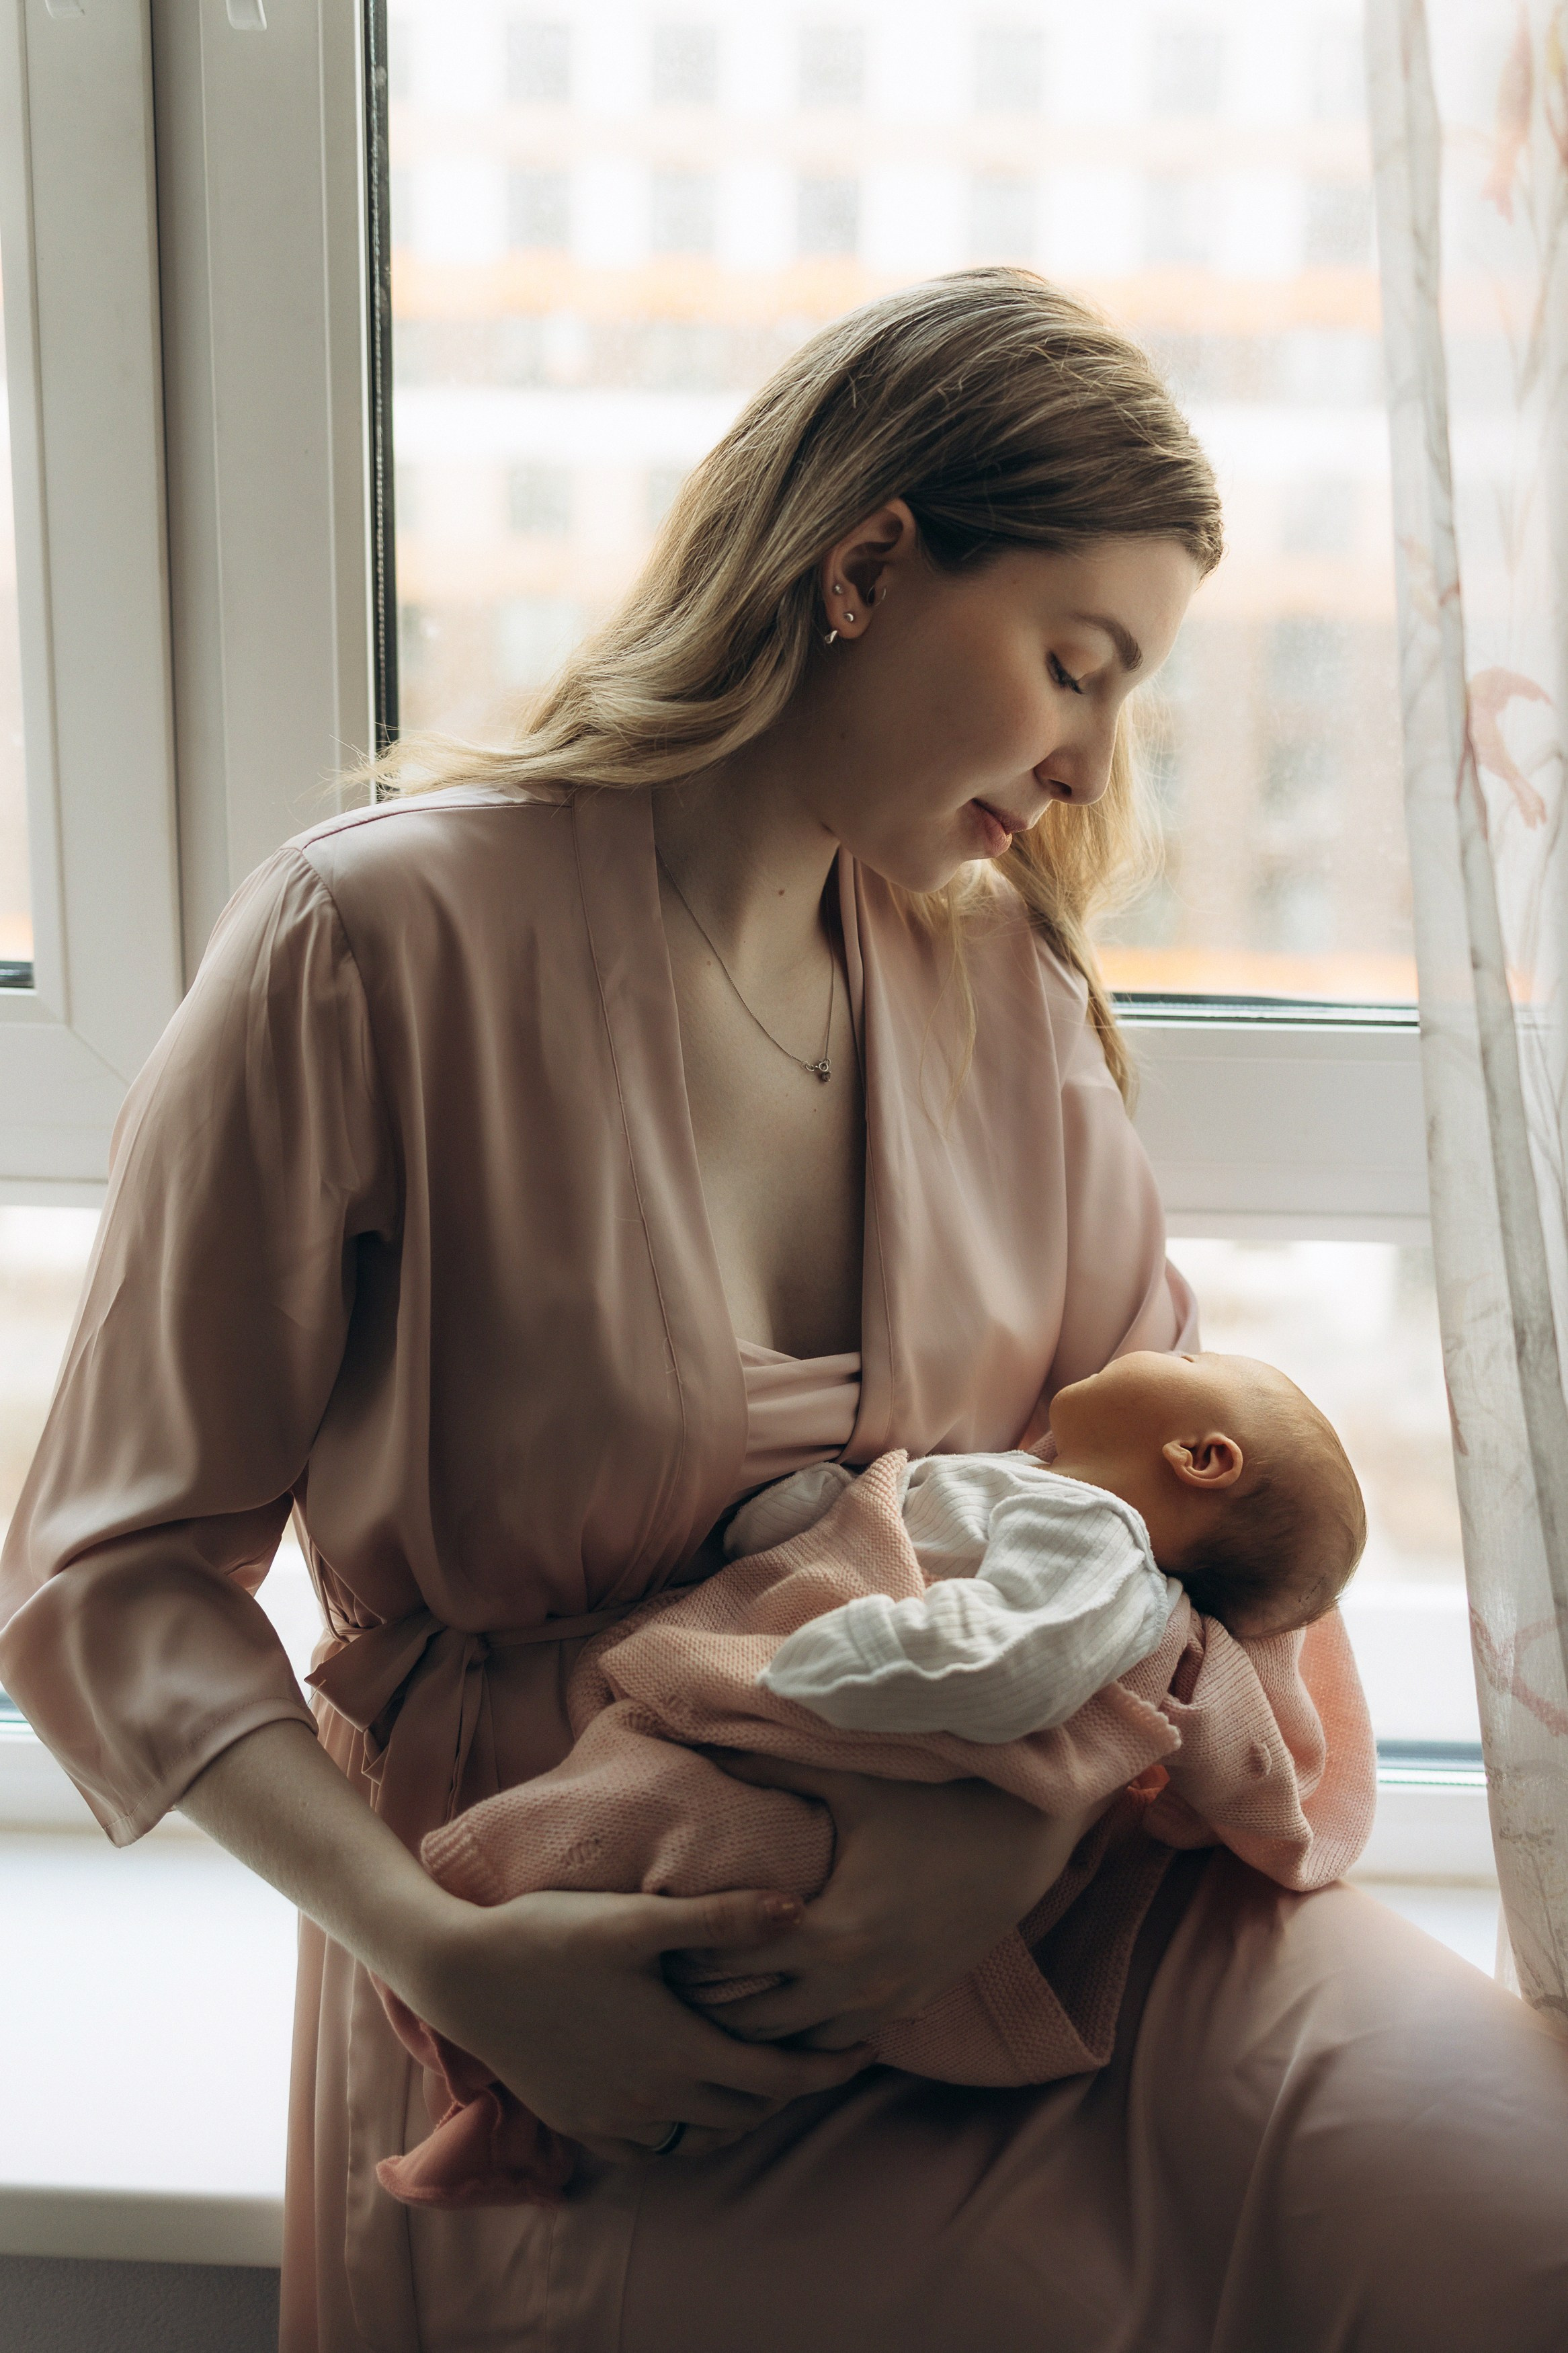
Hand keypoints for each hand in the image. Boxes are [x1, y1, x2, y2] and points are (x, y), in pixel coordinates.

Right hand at [405, 1883, 871, 2166]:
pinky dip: (684, 2128)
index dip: (829, 2066)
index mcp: (678, 2050)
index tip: (867, 2047)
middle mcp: (652, 2098)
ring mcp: (613, 2118)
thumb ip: (720, 1917)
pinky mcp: (579, 2122)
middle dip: (794, 2086)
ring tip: (763, 2070)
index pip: (779, 2078)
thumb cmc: (550, 1933)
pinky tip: (689, 2095)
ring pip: (702, 2133)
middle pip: (748, 2110)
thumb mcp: (638, 1918)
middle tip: (825, 2053)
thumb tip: (798, 1910)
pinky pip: (651, 2147)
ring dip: (740, 2109)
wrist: (461, 1974)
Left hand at [692, 1757, 1104, 2049]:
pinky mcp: (911, 2005)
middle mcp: (858, 1982)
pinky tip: (785, 2008)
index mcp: (835, 1931)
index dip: (694, 1954)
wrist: (1021, 1841)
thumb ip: (776, 1765)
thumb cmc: (932, 1804)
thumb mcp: (852, 1782)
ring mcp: (888, 2002)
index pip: (737, 1964)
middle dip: (715, 2003)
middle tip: (680, 1975)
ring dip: (761, 2028)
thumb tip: (708, 1740)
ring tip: (723, 1996)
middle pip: (758, 2023)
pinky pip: (843, 2044)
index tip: (666, 1937)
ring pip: (800, 2047)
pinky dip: (808, 2035)